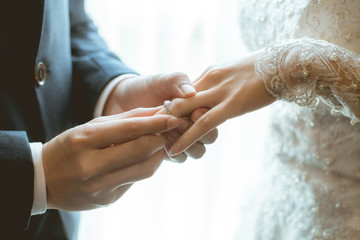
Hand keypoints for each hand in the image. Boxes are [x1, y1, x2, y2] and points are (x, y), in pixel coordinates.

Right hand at [42, 107, 179, 210]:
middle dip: (160, 138)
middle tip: (169, 130)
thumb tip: (156, 113)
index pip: (129, 130)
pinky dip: (143, 167)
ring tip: (159, 144)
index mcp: (84, 141)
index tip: (173, 117)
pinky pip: (134, 181)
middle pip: (140, 151)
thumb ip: (125, 120)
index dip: (155, 124)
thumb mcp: (91, 128)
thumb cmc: (70, 147)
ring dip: (157, 155)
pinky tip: (142, 159)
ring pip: (143, 170)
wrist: (44, 180)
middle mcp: (91, 166)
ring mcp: (99, 187)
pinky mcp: (106, 200)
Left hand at [103, 72, 217, 161]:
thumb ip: (177, 81)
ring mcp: (182, 140)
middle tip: (177, 124)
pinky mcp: (169, 151)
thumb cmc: (145, 88)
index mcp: (197, 106)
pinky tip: (159, 142)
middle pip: (210, 137)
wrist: (121, 102)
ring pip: (198, 152)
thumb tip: (191, 92)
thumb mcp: (161, 80)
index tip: (193, 113)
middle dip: (197, 132)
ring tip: (166, 133)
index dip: (205, 117)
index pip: (212, 116)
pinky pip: (180, 159)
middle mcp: (193, 125)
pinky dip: (173, 153)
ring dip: (186, 145)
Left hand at [167, 50, 274, 155]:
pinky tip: (175, 150)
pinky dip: (186, 138)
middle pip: (176, 101)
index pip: (180, 93)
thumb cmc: (262, 70)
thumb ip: (219, 86)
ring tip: (160, 147)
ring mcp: (219, 91)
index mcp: (208, 74)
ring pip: (184, 112)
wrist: (284, 63)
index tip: (159, 123)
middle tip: (155, 137)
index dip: (168, 109)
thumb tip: (213, 98)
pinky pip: (202, 124)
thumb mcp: (234, 75)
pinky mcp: (231, 105)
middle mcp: (208, 80)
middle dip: (164, 120)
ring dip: (170, 131)